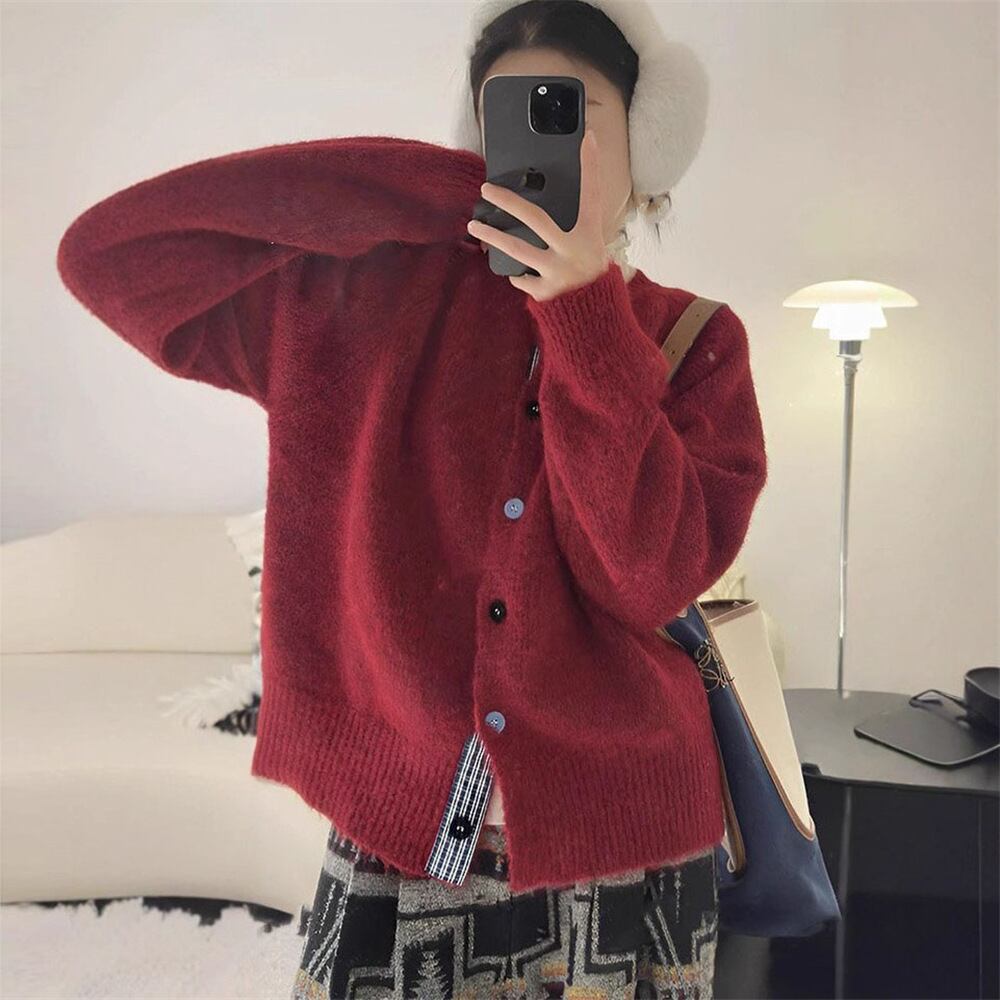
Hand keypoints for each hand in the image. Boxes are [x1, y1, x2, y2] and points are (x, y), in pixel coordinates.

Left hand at [466, 130, 610, 302]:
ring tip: (473, 227)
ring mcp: (557, 272)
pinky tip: (517, 272)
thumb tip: (537, 208)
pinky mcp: (545, 291)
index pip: (591, 194)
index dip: (590, 165)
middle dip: (508, 201)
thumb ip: (570, 227)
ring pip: (516, 249)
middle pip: (536, 218)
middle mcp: (573, 250)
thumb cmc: (588, 273)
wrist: (593, 316)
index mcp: (589, 234)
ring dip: (491, 236)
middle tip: (487, 190)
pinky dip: (517, 274)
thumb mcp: (589, 247)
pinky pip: (520, 277)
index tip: (586, 137)